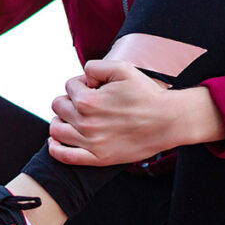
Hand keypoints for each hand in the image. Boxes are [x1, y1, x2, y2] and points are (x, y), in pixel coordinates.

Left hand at [48, 60, 178, 166]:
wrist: (169, 121)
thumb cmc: (147, 94)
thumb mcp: (122, 68)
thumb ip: (94, 67)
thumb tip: (83, 78)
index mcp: (88, 100)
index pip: (69, 86)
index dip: (82, 83)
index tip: (97, 88)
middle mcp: (85, 122)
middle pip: (58, 106)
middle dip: (70, 99)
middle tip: (88, 102)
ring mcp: (90, 143)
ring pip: (56, 129)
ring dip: (61, 120)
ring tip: (75, 118)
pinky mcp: (98, 158)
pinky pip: (64, 156)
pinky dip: (55, 147)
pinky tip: (58, 140)